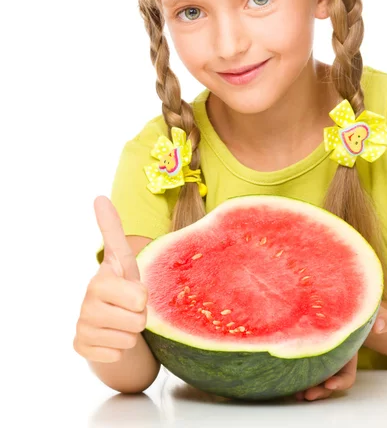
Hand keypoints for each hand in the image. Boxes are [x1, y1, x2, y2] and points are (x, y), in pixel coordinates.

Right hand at [73, 196, 147, 362]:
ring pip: (129, 336)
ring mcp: (82, 324)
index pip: (135, 288)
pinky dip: (120, 349)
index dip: (139, 293)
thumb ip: (114, 230)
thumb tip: (98, 197)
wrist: (111, 321)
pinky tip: (111, 337)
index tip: (119, 270)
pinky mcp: (81, 346)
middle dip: (141, 314)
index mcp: (102, 277)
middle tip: (132, 308)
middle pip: (139, 316)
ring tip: (123, 320)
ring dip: (131, 332)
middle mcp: (87, 300)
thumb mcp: (124, 260)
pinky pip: (116, 353)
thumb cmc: (122, 286)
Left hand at [294, 304, 386, 400]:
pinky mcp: (308, 348)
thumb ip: (381, 318)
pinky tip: (285, 375)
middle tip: (307, 394)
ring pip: (314, 377)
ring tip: (294, 391)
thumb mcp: (371, 312)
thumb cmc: (358, 308)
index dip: (339, 382)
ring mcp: (320, 356)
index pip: (347, 377)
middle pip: (327, 382)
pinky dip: (295, 372)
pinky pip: (302, 364)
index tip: (329, 383)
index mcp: (349, 356)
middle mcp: (334, 360)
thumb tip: (380, 326)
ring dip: (305, 386)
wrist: (342, 301)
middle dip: (319, 391)